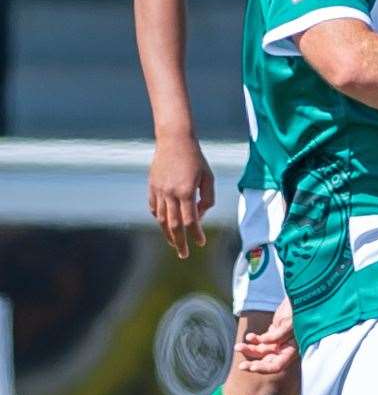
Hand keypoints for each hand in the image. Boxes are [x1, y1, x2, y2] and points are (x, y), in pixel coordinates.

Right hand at [148, 134, 214, 258]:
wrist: (174, 140)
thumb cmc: (196, 159)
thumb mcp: (208, 178)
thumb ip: (207, 198)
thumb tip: (200, 215)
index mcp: (186, 192)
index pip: (191, 220)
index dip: (195, 234)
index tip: (200, 243)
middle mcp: (170, 193)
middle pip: (173, 225)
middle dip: (179, 242)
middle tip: (184, 254)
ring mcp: (158, 190)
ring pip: (161, 219)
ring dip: (167, 233)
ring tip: (174, 243)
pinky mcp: (151, 186)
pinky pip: (154, 208)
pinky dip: (159, 218)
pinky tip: (165, 224)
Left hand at [237, 298, 297, 374]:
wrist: (299, 299)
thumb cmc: (297, 312)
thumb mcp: (289, 324)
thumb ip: (277, 335)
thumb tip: (263, 342)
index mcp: (292, 350)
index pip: (278, 365)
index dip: (265, 368)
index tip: (253, 367)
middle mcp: (284, 349)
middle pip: (267, 362)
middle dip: (254, 365)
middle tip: (241, 366)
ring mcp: (278, 343)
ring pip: (260, 352)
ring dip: (249, 350)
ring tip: (237, 347)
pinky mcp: (273, 335)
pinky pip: (260, 341)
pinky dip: (253, 340)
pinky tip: (249, 336)